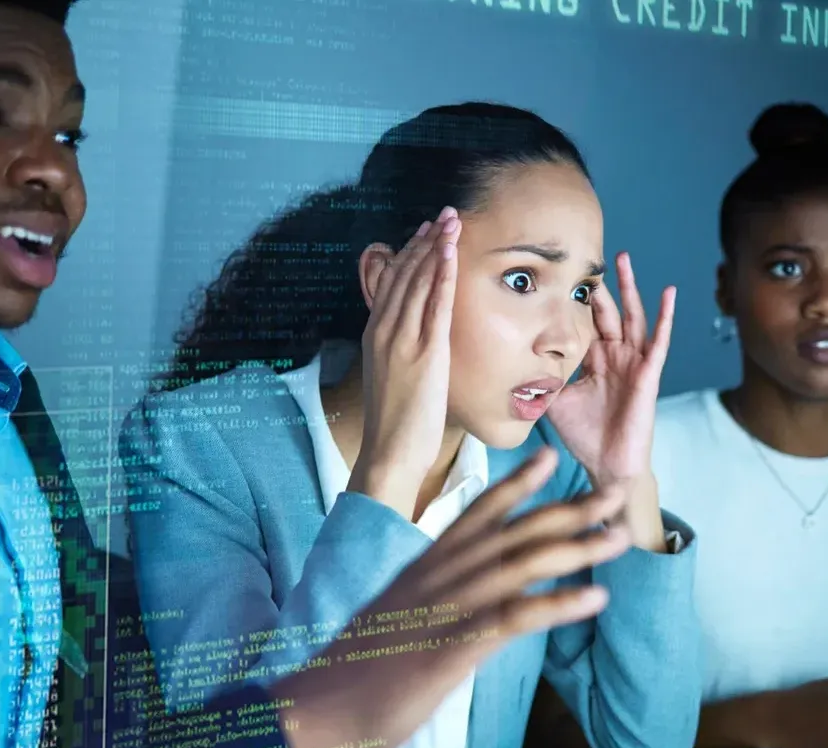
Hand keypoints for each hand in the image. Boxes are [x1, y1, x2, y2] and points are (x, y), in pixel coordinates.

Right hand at [275, 448, 631, 747]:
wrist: (313, 708)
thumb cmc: (350, 672)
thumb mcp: (391, 619)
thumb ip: (423, 600)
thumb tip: (445, 598)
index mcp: (423, 569)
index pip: (476, 515)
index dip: (516, 485)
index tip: (550, 458)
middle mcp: (438, 577)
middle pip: (514, 532)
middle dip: (569, 509)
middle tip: (616, 491)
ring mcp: (446, 609)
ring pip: (522, 565)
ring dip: (577, 548)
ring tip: (620, 536)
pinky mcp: (452, 647)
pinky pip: (515, 618)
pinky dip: (559, 605)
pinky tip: (596, 598)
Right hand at [350, 208, 460, 518]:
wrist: (389, 453)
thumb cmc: (396, 425)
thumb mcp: (392, 379)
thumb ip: (402, 354)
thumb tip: (416, 343)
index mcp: (375, 336)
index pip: (393, 284)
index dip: (410, 255)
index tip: (426, 233)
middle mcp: (385, 331)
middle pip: (404, 275)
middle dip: (424, 241)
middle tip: (442, 215)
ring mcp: (402, 340)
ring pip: (418, 282)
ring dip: (435, 247)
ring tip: (450, 221)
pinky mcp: (424, 352)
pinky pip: (435, 304)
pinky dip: (442, 274)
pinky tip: (451, 252)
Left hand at [546, 252, 674, 484]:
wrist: (607, 465)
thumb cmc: (584, 436)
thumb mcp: (553, 400)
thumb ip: (538, 377)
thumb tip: (507, 362)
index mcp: (591, 360)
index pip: (583, 322)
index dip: (573, 299)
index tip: (558, 271)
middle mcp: (613, 356)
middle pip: (606, 311)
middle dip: (600, 283)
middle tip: (590, 252)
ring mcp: (632, 362)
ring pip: (632, 316)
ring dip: (629, 288)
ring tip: (624, 259)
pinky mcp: (648, 373)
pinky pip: (658, 341)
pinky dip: (665, 317)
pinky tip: (669, 293)